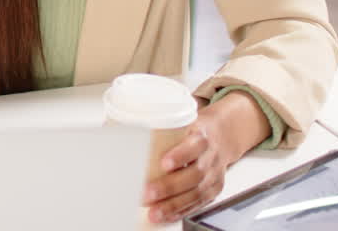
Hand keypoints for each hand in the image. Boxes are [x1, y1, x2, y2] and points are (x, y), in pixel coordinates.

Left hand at [144, 92, 267, 223]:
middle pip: (195, 174)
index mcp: (202, 137)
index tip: (164, 163)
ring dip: (174, 204)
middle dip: (170, 186)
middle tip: (148, 192)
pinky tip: (166, 215)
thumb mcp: (180, 122)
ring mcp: (214, 175)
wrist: (222, 137)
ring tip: (154, 211)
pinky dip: (181, 211)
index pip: (195, 146)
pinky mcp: (213, 189)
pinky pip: (199, 203)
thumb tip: (116, 129)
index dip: (181, 155)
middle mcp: (210, 157)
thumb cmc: (193, 130)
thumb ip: (156, 127)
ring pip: (197, 193)